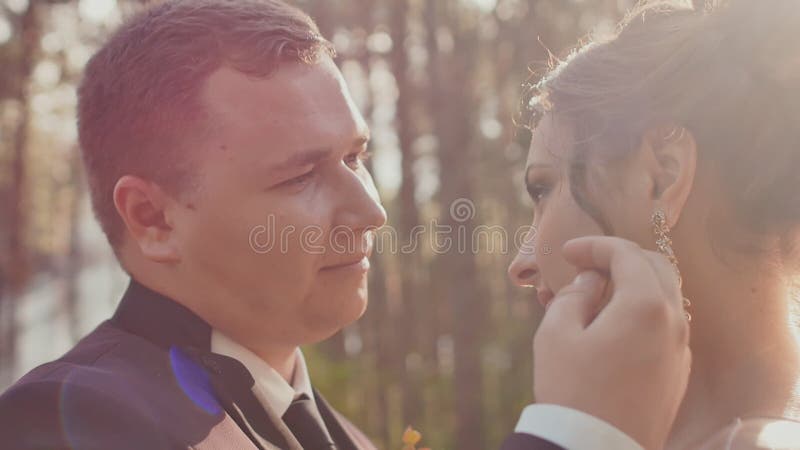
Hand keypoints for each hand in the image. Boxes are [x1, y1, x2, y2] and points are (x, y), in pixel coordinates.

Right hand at [532, 236, 690, 449]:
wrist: (597, 449)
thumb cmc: (573, 391)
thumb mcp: (556, 334)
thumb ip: (574, 295)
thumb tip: (592, 281)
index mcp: (645, 306)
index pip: (626, 254)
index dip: (594, 245)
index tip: (567, 253)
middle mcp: (673, 323)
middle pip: (656, 267)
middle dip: (620, 257)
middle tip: (585, 265)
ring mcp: (680, 350)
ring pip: (665, 297)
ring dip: (633, 284)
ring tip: (595, 294)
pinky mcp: (677, 374)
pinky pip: (665, 326)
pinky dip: (642, 311)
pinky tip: (612, 325)